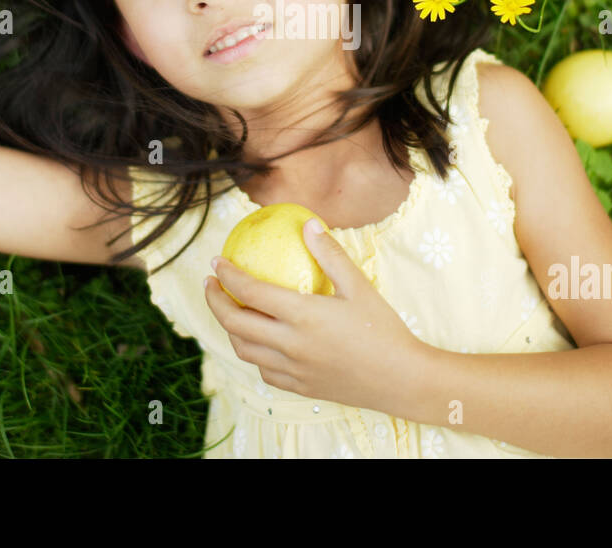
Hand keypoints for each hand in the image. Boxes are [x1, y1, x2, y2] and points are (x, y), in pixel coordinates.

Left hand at [203, 219, 427, 412]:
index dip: (227, 275)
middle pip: (235, 323)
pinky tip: (260, 340)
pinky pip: (264, 370)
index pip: (249, 293)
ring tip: (231, 310)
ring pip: (244, 350)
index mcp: (302, 316)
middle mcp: (290, 345)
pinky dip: (253, 352)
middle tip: (211, 283)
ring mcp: (292, 370)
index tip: (216, 262)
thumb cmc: (383, 329)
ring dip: (230, 328)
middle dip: (215, 302)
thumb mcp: (360, 286)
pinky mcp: (299, 387)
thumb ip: (330, 255)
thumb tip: (308, 223)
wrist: (401, 380)